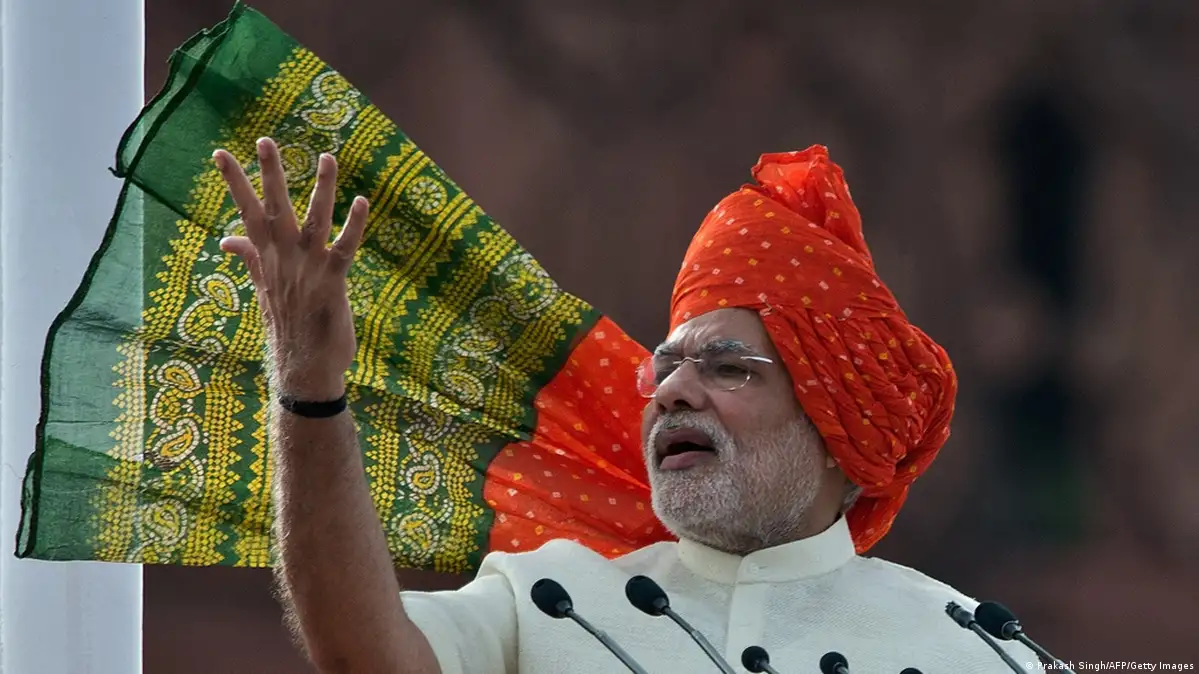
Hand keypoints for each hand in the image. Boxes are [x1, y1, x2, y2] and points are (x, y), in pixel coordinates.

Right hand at [214, 138, 368, 400]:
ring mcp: (309, 268)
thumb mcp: (263, 289)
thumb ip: (250, 258)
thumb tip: (226, 239)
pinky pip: (346, 247)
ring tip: (327, 157)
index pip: (247, 212)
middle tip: (266, 139)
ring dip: (322, 188)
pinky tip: (362, 201)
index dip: (235, 182)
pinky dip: (355, 224)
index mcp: (267, 258)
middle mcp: (285, 259)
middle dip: (270, 174)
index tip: (221, 153)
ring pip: (315, 220)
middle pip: (275, 208)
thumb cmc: (288, 327)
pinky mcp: (333, 281)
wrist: (304, 368)